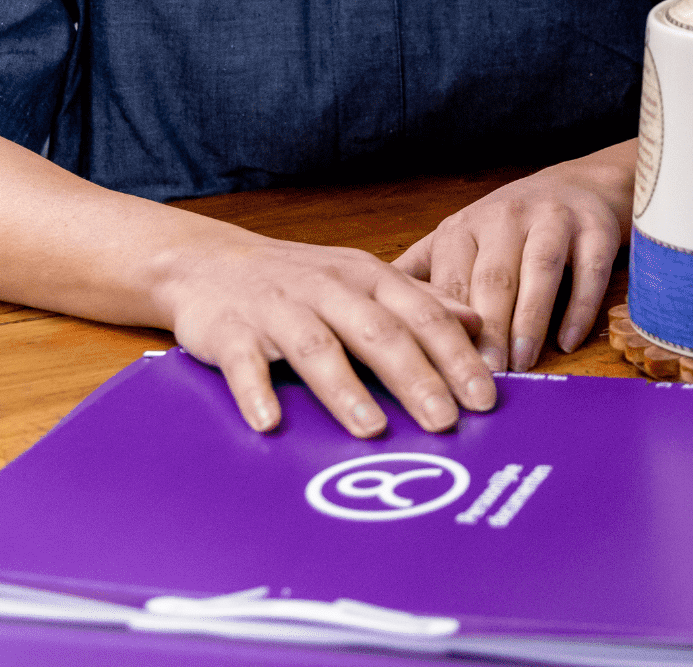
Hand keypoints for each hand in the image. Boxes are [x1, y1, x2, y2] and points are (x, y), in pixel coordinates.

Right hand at [151, 231, 494, 436]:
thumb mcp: (363, 279)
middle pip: (378, 333)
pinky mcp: (230, 331)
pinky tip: (271, 423)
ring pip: (317, 347)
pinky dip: (256, 392)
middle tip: (445, 422)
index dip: (456, 356)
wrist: (208, 261)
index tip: (485, 396)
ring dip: (345, 390)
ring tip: (373, 430)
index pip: (422, 316)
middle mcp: (328, 290)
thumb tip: (478, 324)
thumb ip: (420, 301)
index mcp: (368, 278)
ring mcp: (277, 309)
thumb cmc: (298, 279)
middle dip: (415, 377)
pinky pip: (244, 363)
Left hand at [396, 139, 636, 373]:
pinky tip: (567, 342)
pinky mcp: (596, 227)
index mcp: (464, 227)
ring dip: (529, 319)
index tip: (439, 371)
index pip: (451, 281)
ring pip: (540, 269)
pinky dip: (578, 307)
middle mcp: (506, 217)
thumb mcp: (459, 242)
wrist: (577, 186)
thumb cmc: (507, 228)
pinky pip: (589, 269)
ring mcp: (554, 219)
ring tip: (521, 363)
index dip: (445, 328)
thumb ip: (422, 277)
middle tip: (481, 378)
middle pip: (494, 277)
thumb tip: (371, 320)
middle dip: (487, 330)